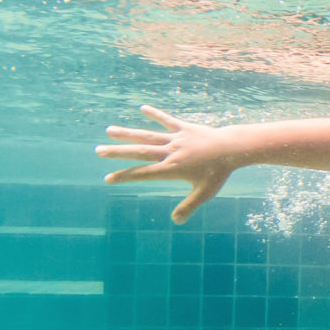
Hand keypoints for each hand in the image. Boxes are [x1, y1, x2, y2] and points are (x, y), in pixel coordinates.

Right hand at [96, 105, 236, 222]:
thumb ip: (188, 206)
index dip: (124, 177)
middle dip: (117, 153)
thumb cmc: (217, 173)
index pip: (142, 174)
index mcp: (171, 169)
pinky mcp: (184, 128)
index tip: (107, 179)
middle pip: (139, 152)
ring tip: (109, 130)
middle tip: (98, 151)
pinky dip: (155, 114)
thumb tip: (176, 222)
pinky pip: (167, 120)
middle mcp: (170, 153)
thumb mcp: (204, 193)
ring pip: (147, 135)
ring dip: (128, 133)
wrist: (232, 149)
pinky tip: (142, 108)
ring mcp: (176, 139)